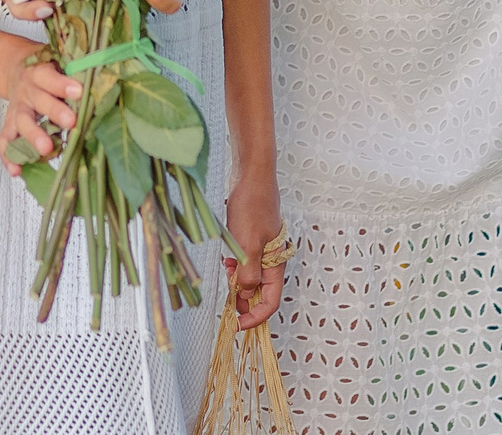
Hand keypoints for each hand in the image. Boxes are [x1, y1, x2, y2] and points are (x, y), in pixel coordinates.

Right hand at [0, 58, 81, 166]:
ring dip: (34, 136)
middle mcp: (27, 92)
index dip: (62, 84)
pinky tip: (17, 170)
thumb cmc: (48, 74)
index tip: (79, 91)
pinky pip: (5, 141)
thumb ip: (74, 75)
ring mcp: (17, 109)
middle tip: (71, 122)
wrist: (17, 72)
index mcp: (39, 74)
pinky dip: (8, 156)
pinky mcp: (10, 125)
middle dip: (54, 112)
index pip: (49, 77)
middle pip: (39, 101)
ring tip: (46, 150)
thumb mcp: (57, 66)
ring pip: (22, 123)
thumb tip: (103, 88)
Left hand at [222, 171, 287, 327]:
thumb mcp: (248, 243)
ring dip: (237, 281)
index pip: (270, 302)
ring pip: (249, 277)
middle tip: (226, 301)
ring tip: (227, 270)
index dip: (255, 317)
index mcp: (275, 265)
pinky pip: (244, 262)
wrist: (251, 177)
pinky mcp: (251, 240)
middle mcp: (271, 261)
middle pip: (260, 293)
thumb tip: (244, 295)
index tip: (238, 324)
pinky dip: (234, 266)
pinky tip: (227, 258)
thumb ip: (248, 272)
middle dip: (243, 299)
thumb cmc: (252, 207)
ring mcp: (262, 250)